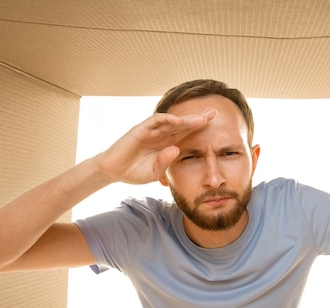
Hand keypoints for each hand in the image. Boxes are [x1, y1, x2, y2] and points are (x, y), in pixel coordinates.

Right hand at [96, 108, 216, 184]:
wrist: (113, 172)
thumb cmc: (134, 171)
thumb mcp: (154, 172)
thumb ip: (166, 163)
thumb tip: (176, 150)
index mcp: (167, 144)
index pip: (187, 134)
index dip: (200, 128)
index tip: (215, 125)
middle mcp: (161, 135)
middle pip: (183, 124)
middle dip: (199, 118)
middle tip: (214, 112)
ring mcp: (151, 131)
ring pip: (172, 121)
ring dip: (187, 118)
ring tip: (202, 117)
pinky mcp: (140, 129)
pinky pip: (156, 120)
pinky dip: (168, 119)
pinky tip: (180, 120)